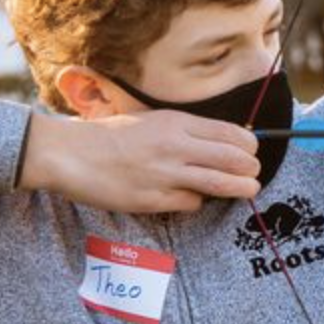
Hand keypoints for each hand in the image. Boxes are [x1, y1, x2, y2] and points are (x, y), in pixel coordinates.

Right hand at [19, 111, 260, 212]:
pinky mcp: (153, 199)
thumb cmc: (110, 136)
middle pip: (234, 159)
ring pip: (220, 183)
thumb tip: (220, 142)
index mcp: (176, 122)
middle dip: (251, 168)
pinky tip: (188, 197)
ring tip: (249, 190)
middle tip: (253, 174)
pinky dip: (196, 201)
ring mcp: (165, 174)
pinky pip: (191, 203)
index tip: (250, 152)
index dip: (248, 146)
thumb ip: (184, 131)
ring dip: (240, 188)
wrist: (70, 154)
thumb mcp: (151, 121)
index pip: (231, 133)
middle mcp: (175, 146)